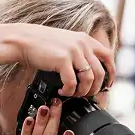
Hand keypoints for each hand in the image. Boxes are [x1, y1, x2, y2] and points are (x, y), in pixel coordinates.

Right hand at [0, 23, 114, 98]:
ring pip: (89, 79)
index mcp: (86, 40)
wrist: (23, 40)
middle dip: (95, 88)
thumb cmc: (43, 44)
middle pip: (100, 72)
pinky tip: (62, 91)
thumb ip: (80, 52)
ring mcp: (73, 51)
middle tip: (85, 95)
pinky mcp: (62, 59)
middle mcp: (83, 44)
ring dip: (82, 91)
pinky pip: (72, 82)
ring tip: (73, 94)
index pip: (109, 57)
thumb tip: (90, 71)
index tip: (107, 84)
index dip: (111, 73)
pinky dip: (69, 91)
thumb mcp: (67, 42)